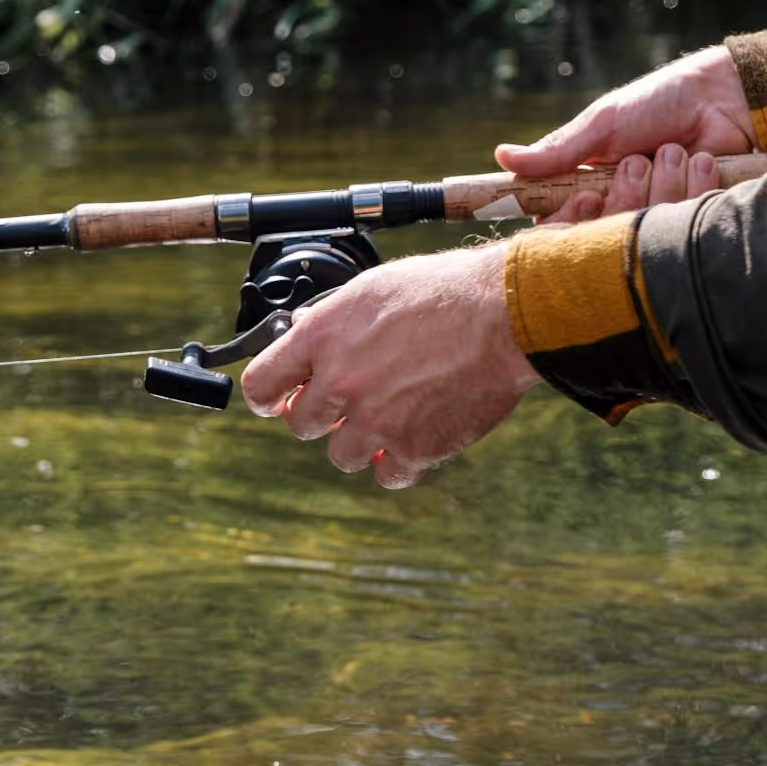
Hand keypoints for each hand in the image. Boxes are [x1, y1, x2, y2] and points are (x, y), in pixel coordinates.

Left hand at [241, 245, 541, 488]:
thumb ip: (332, 321)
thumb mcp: (372, 290)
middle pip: (299, 424)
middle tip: (341, 405)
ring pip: (341, 455)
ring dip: (359, 440)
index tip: (274, 401)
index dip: (265, 396)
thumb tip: (302, 334)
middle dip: (317, 415)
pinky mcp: (414, 449)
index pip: (261, 383)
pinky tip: (409, 440)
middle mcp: (342, 383)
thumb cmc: (444, 291)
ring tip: (385, 417)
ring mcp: (376, 420)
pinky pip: (387, 476)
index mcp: (323, 338)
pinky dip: (396, 463)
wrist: (505, 315)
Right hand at [495, 45, 757, 221]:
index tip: (587, 197)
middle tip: (636, 161)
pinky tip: (701, 158)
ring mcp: (654, 219)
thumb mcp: (601, 125)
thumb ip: (555, 151)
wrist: (723, 95)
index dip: (573, 220)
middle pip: (604, 232)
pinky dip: (694, 182)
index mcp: (588, 191)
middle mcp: (618, 212)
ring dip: (663, 180)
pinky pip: (683, 219)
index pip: (563, 228)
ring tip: (673, 148)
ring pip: (645, 225)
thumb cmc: (657, 103)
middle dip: (625, 194)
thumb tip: (501, 158)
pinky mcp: (690, 221)